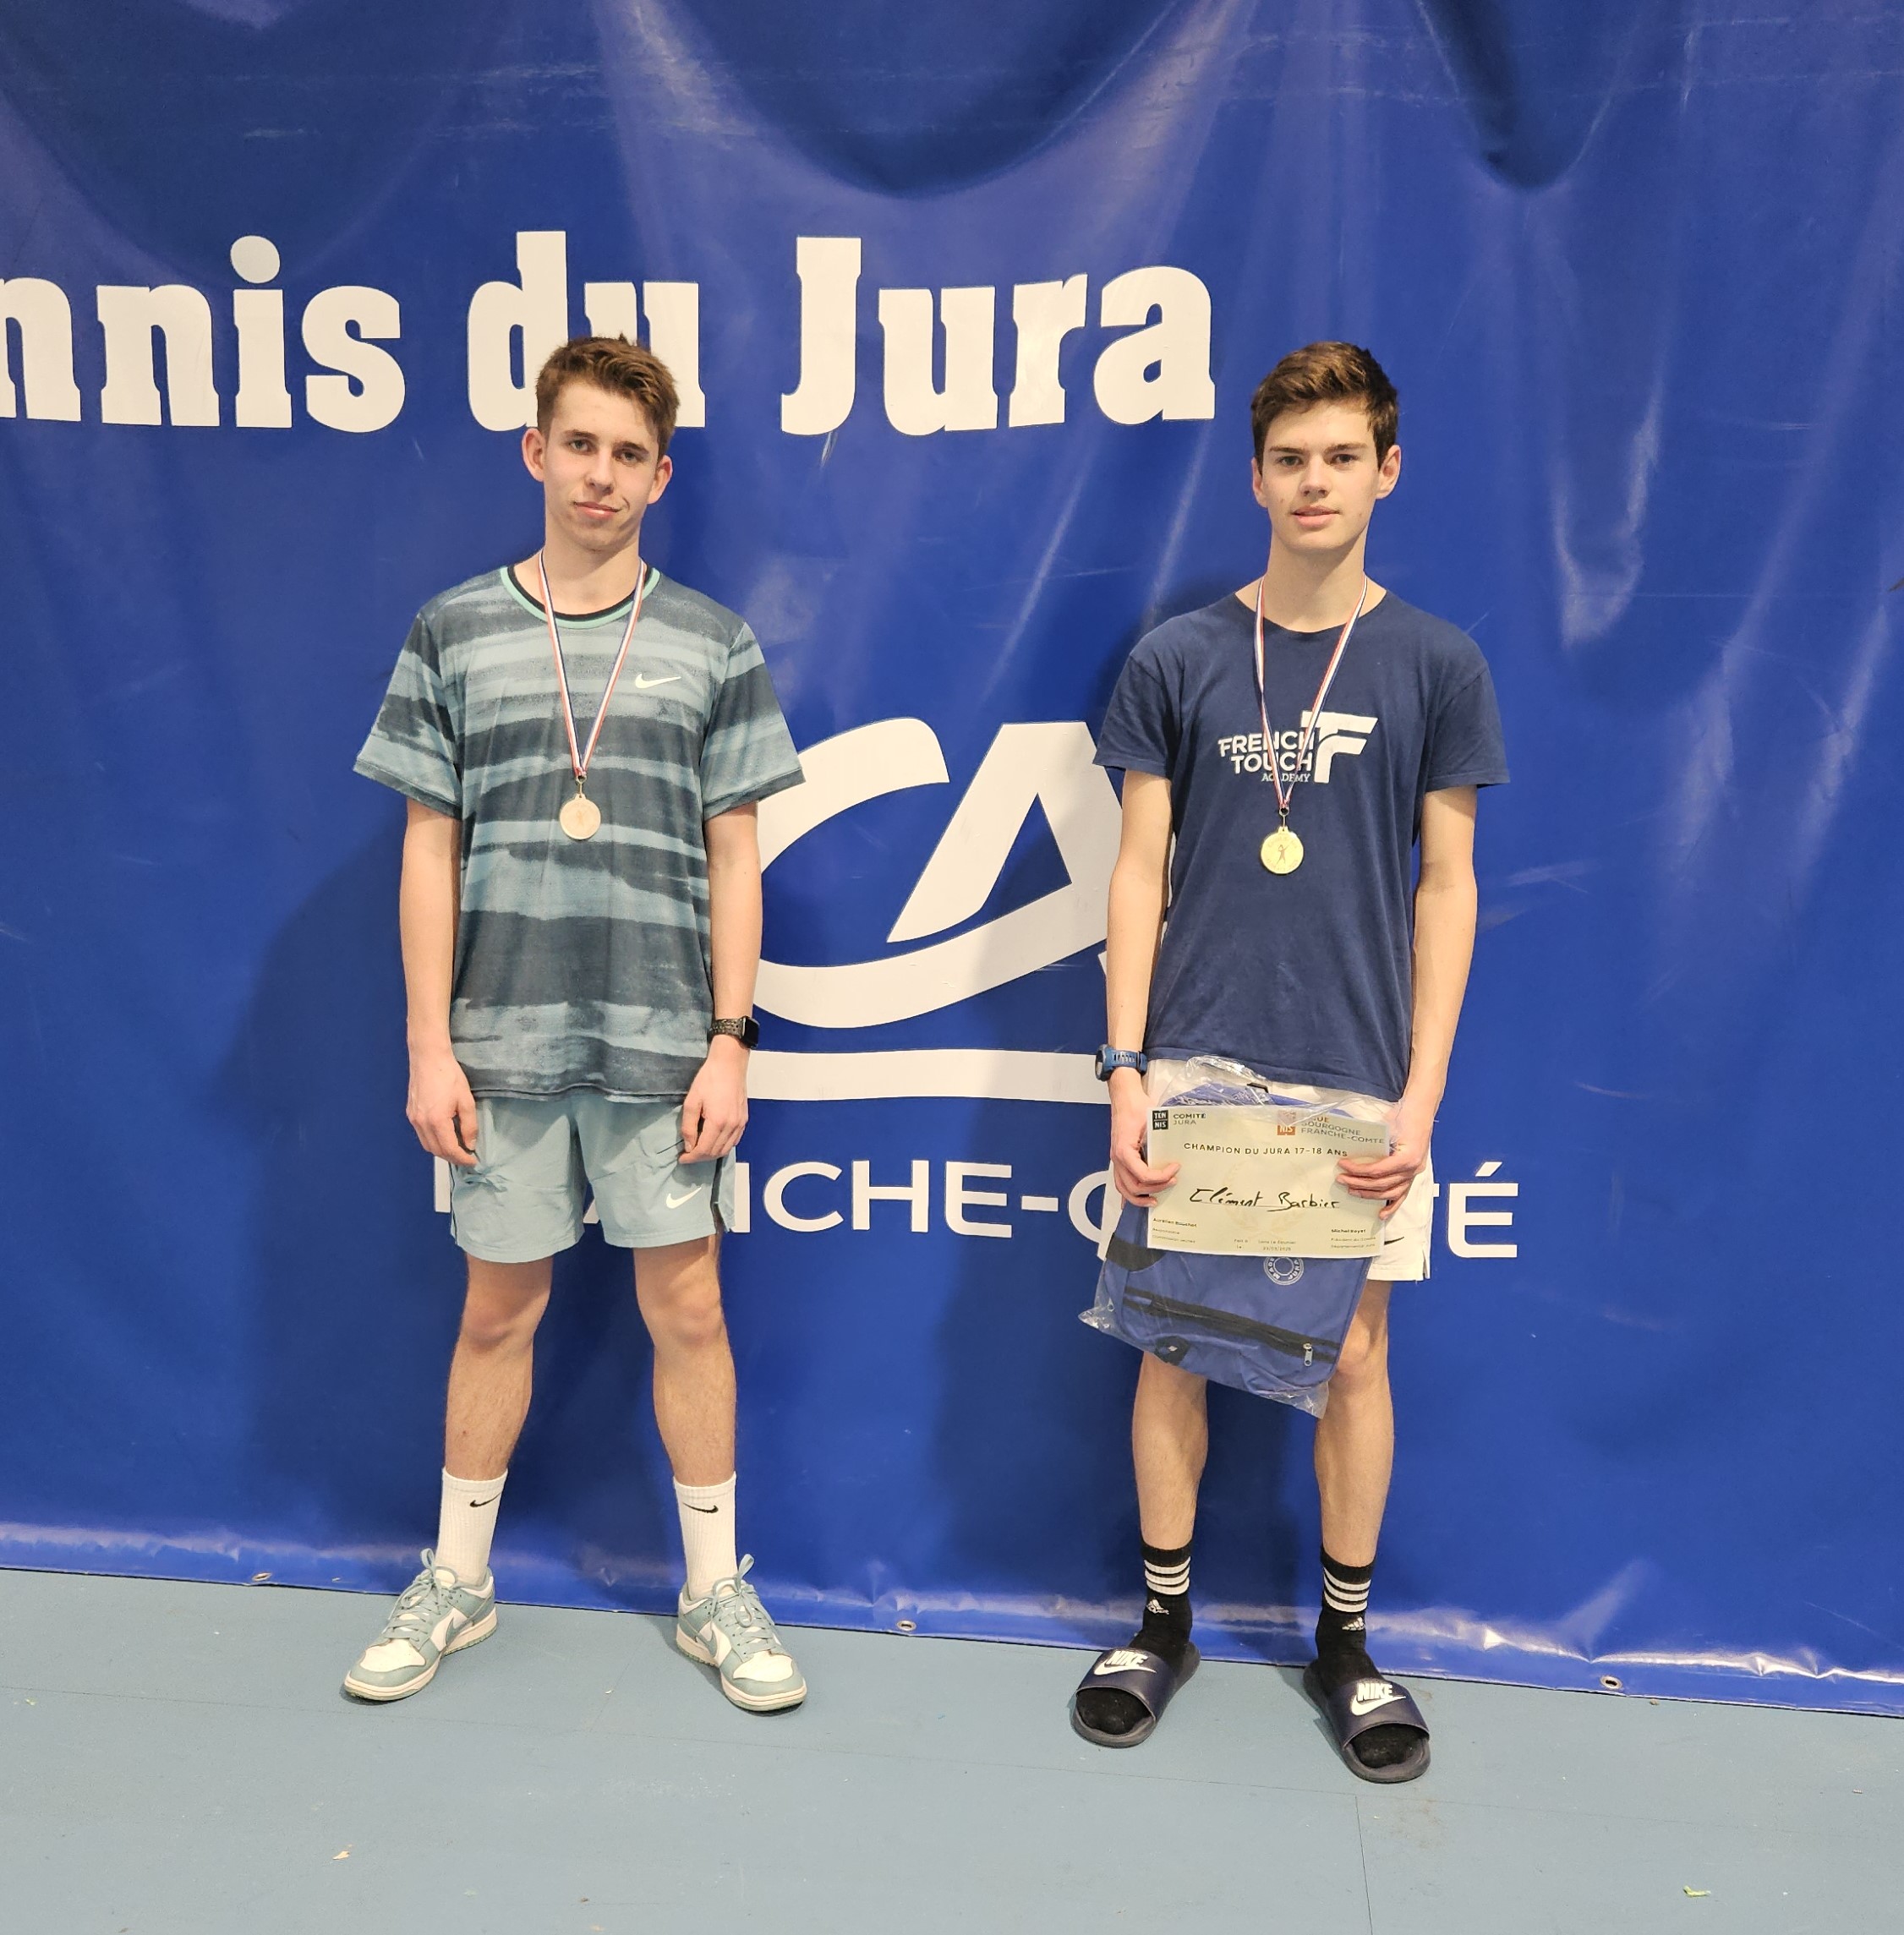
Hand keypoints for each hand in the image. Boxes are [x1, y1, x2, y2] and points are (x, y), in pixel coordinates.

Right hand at [408, 1044, 478, 1166]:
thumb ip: (469, 1125)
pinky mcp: (410, 1113)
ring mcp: (413, 1119)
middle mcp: (421, 1123)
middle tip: (467, 1157)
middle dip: (452, 1157)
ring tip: (457, 1148)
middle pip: (436, 1151)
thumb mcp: (466, 1100)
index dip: (462, 1159)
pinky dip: (433, 1141)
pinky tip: (444, 1136)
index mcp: (436, 1121)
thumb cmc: (449, 1076)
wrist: (428, 1058)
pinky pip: (421, 1135)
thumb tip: (470, 1144)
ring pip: (427, 1145)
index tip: (473, 1161)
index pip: (449, 1149)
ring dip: (442, 1151)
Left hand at [681, 1036, 747, 1161]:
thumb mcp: (691, 1101)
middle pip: (715, 1153)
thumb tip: (689, 1145)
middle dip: (700, 1157)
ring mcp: (740, 1124)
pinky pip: (734, 1141)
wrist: (729, 1065)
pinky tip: (714, 1141)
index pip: (704, 1150)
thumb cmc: (708, 1079)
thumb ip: (688, 1126)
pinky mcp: (744, 1120)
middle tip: (688, 1155)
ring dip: (712, 1154)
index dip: (691, 1158)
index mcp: (717, 1122)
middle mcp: (731, 1126)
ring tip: (699, 1149)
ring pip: (726, 1149)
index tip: (682, 1158)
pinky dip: (723, 1146)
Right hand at [1108, 1067, 1178, 1206]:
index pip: (1142, 1174)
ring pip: (1124, 1189)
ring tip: (1155, 1200)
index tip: (1175, 1168)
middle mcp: (1117, 1158)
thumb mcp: (1152, 1120)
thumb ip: (1161, 1138)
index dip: (1161, 1176)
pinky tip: (1135, 1201)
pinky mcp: (1119, 1160)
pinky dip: (1128, 1195)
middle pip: (1133, 1187)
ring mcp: (1116, 1161)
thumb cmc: (1135, 1107)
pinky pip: (1120, 1182)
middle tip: (1172, 1182)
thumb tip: (1177, 1151)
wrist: (1125, 1098)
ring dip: (1140, 1198)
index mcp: (1123, 1150)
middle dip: (1155, 1188)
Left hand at [1337, 1092, 1434, 1219]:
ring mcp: (1414, 1173)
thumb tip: (1351, 1153)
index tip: (1343, 1166)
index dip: (1358, 1170)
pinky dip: (1392, 1205)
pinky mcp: (1412, 1174)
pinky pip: (1402, 1194)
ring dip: (1370, 1194)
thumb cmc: (1404, 1116)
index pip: (1377, 1170)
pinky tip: (1381, 1214)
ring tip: (1352, 1190)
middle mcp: (1412, 1169)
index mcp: (1407, 1158)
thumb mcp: (1386, 1127)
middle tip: (1341, 1179)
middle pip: (1381, 1183)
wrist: (1420, 1111)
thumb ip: (1372, 1143)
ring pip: (1390, 1191)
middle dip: (1359, 1182)